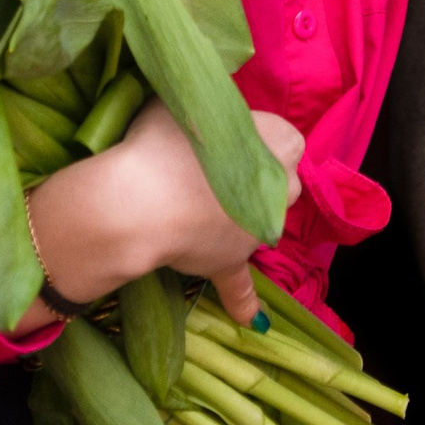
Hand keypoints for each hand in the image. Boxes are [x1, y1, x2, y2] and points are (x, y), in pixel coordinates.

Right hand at [19, 99, 306, 329]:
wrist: (140, 199)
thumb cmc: (164, 140)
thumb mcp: (189, 102)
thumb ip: (210, 108)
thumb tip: (207, 110)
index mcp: (280, 139)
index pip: (283, 135)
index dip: (254, 136)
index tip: (225, 137)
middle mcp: (280, 186)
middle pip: (279, 178)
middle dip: (256, 174)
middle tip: (211, 168)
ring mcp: (258, 228)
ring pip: (262, 220)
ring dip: (245, 215)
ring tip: (204, 207)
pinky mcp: (231, 261)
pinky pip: (241, 285)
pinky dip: (244, 302)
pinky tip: (253, 321)